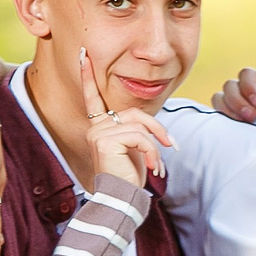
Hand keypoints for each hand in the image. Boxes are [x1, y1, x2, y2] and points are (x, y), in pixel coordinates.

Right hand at [78, 50, 174, 185]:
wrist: (120, 199)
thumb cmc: (127, 177)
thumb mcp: (134, 149)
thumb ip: (137, 130)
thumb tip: (157, 129)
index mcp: (99, 127)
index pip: (93, 98)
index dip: (88, 76)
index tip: (83, 55)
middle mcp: (96, 128)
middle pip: (135, 113)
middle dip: (157, 129)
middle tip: (172, 145)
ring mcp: (99, 133)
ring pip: (140, 126)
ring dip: (156, 145)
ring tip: (157, 165)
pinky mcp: (107, 141)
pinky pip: (140, 137)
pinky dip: (152, 152)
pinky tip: (152, 168)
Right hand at [211, 67, 255, 122]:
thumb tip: (255, 102)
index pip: (247, 75)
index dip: (249, 86)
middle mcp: (247, 95)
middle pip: (230, 86)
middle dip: (237, 100)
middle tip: (250, 117)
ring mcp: (236, 110)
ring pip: (219, 99)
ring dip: (227, 110)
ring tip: (242, 124)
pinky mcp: (230, 125)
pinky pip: (217, 117)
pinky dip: (220, 120)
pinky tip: (232, 130)